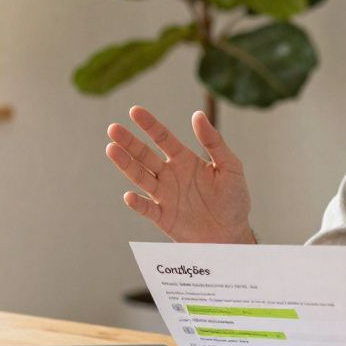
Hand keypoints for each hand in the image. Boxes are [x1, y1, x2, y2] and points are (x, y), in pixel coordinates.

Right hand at [105, 106, 254, 243]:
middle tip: (113, 128)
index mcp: (184, 159)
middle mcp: (170, 175)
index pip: (162, 138)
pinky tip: (129, 195)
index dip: (149, 124)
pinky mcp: (163, 217)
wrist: (232, 234)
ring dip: (126, 164)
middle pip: (144, 155)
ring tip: (111, 149)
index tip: (134, 110)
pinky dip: (138, 203)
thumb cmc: (234, 199)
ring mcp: (164, 196)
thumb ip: (214, 142)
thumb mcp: (230, 167)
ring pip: (140, 177)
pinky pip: (147, 209)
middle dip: (129, 142)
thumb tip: (198, 114)